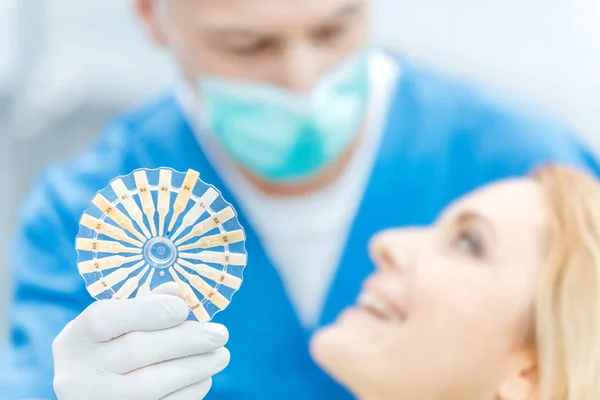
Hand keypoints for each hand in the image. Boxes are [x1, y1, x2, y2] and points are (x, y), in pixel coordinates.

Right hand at [53, 284, 229, 399]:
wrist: (84, 399)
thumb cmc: (104, 352)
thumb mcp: (112, 326)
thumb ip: (144, 305)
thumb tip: (180, 293)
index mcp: (75, 339)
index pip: (107, 318)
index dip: (150, 310)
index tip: (185, 308)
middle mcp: (78, 374)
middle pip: (137, 351)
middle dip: (187, 340)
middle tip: (220, 333)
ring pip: (151, 384)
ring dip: (196, 367)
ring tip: (221, 355)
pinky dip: (190, 391)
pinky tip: (204, 377)